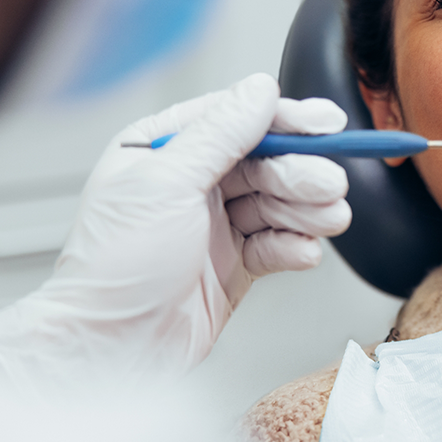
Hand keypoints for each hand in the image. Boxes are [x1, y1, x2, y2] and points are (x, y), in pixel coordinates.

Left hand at [0, 73, 350, 395]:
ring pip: (276, 202)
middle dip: (300, 172)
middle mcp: (189, 183)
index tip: (324, 123)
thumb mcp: (165, 184)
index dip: (282, 120)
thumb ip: (218, 134)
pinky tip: (303, 250)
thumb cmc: (114, 269)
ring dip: (306, 209)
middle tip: (328, 183)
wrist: (112, 349)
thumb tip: (258, 92)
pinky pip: (276, 243)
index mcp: (161, 150)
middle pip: (263, 161)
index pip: (233, 119)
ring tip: (327, 218)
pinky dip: (295, 246)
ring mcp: (213, 224)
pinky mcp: (233, 264)